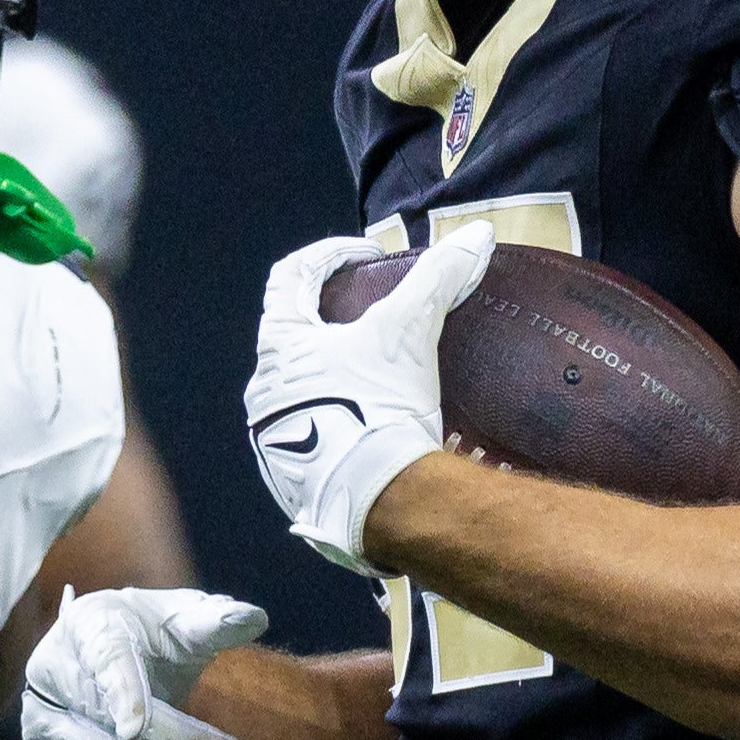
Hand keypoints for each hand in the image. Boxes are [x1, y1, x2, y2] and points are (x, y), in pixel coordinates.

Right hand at [21, 588, 267, 739]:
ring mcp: (43, 722)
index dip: (121, 695)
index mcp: (88, 628)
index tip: (136, 729)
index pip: (106, 661)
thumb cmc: (149, 634)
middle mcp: (53, 673)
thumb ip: (212, 621)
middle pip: (117, 727)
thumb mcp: (178, 618)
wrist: (103, 656)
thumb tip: (254, 618)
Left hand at [244, 224, 491, 574]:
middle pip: (293, 335)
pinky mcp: (295, 480)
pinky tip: (375, 426)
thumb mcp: (408, 333)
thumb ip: (438, 278)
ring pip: (301, 390)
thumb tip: (475, 235)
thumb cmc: (378, 407)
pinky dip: (341, 421)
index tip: (366, 255)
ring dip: (335, 374)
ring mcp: (273, 441)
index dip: (327, 255)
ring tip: (381, 373)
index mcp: (280, 348)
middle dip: (333, 319)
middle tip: (377, 315)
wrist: (378, 503)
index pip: (290, 277)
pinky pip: (315, 438)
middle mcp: (264, 392)